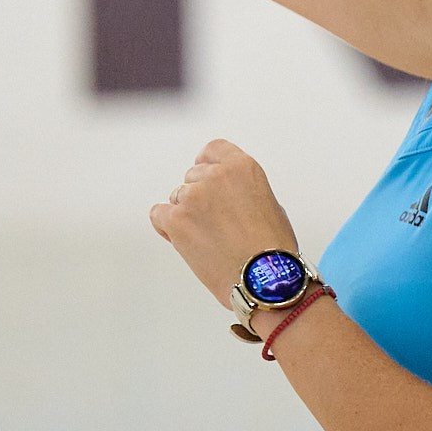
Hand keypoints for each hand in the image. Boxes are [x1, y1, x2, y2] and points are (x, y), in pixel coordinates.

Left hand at [149, 139, 301, 318]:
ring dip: (187, 214)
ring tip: (208, 239)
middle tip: (214, 223)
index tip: (207, 178)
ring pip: (177, 197)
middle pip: (193, 176)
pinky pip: (159, 214)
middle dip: (200, 197)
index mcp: (242, 167)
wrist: (263, 280)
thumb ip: (242, 190)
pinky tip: (184, 240)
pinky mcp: (176, 220)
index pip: (213, 150)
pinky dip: (167, 227)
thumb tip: (226, 196)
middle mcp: (215, 176)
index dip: (208, 165)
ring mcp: (193, 197)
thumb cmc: (272, 250)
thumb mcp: (268, 203)